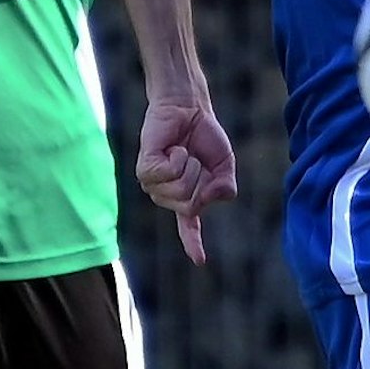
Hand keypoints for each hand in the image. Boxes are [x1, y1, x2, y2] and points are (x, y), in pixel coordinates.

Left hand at [136, 98, 238, 264]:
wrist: (189, 107)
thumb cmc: (204, 136)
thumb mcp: (225, 166)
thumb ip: (224, 188)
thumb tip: (208, 200)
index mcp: (188, 196)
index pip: (189, 226)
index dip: (194, 243)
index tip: (200, 261)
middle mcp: (168, 194)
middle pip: (191, 205)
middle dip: (202, 180)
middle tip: (195, 158)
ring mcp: (154, 184)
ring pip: (180, 191)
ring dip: (190, 166)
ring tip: (182, 151)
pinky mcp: (145, 169)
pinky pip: (167, 174)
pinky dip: (177, 158)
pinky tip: (173, 148)